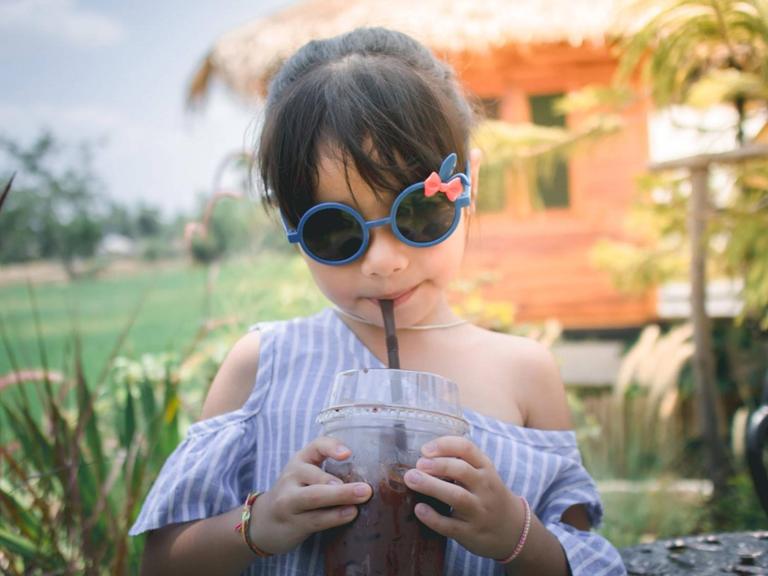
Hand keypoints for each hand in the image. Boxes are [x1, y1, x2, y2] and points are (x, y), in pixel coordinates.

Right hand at [249, 436, 372, 554]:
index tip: (348, 454)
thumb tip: (367, 477)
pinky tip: (350, 514)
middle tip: (366, 488)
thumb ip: (330, 472)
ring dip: (341, 498)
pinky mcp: (292, 522)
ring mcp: (289, 500)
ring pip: (315, 497)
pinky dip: (335, 517)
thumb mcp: (307, 476)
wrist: (266, 521)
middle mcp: (292, 476)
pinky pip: (315, 519)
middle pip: (317, 477)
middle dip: (342, 484)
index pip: (316, 446)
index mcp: (300, 460)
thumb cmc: (296, 494)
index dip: (332, 447)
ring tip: (362, 499)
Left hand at [403, 435, 523, 559]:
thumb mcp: (483, 474)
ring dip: (432, 486)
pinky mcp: (471, 533)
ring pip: (457, 496)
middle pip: (461, 471)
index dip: (444, 445)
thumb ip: (460, 462)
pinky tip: (419, 509)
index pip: (467, 448)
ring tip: (411, 479)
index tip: (425, 449)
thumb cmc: (488, 495)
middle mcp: (485, 487)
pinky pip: (451, 526)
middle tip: (417, 464)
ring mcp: (479, 511)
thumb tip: (422, 455)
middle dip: (437, 465)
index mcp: (485, 468)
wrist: (513, 531)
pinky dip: (433, 518)